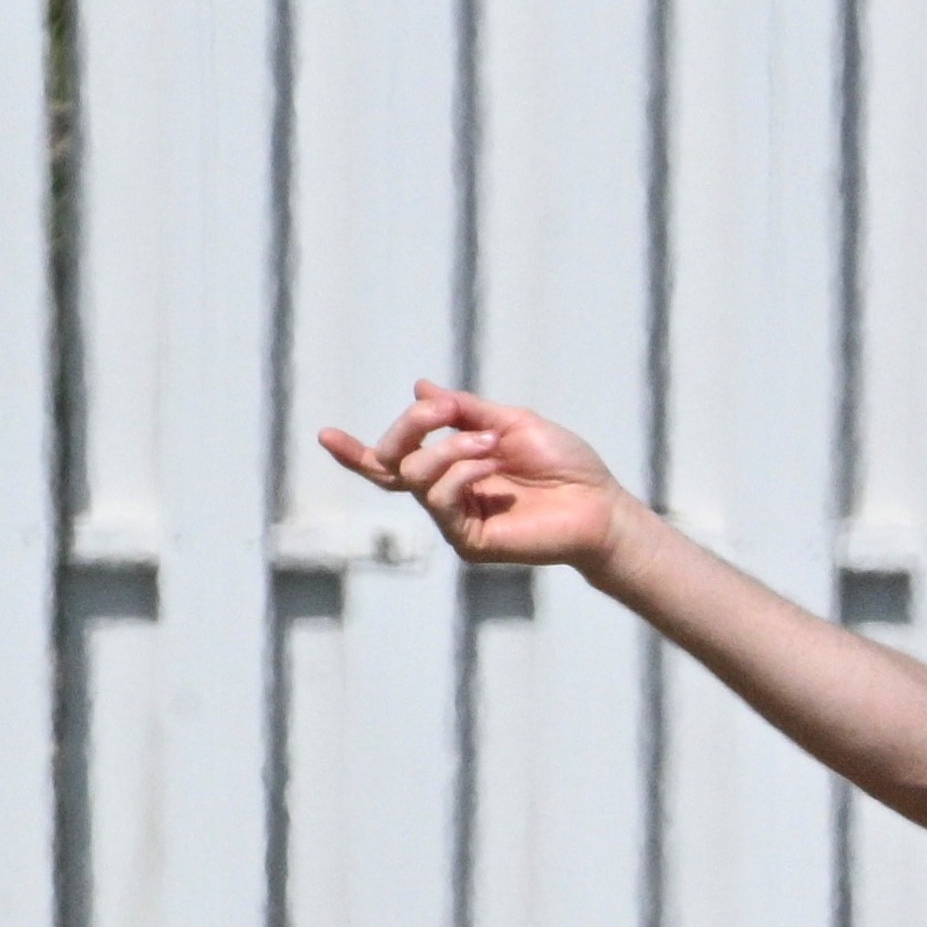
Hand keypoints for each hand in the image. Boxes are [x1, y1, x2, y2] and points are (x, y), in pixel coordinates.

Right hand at [319, 383, 630, 572]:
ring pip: (415, 476)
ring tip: (489, 442)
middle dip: (406, 428)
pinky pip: (441, 499)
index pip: (392, 463)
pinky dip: (461, 471)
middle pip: (392, 462)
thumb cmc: (567, 465)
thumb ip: (465, 409)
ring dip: (447, 448)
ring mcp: (455, 520)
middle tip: (439, 410)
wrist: (602, 504)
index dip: (355, 453)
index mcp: (452, 468)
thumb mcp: (512, 422)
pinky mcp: (469, 541)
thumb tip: (422, 386)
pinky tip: (491, 464)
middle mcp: (446, 495)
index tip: (324, 434)